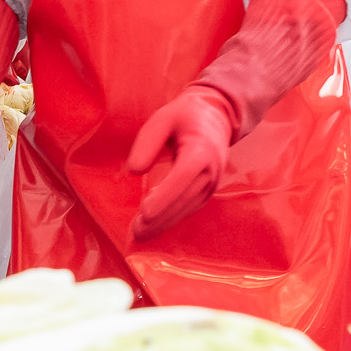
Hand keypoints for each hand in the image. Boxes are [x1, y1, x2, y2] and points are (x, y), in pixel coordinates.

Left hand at [125, 88, 237, 240]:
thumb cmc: (185, 117)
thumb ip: (148, 142)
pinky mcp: (206, 191)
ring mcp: (211, 183)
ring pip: (187, 208)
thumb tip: (134, 171)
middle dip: (161, 217)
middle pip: (185, 198)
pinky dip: (171, 218)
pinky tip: (153, 227)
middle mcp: (211, 171)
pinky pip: (189, 207)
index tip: (145, 212)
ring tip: (140, 234)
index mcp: (201, 150)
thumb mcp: (163, 118)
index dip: (165, 196)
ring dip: (164, 223)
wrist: (216, 118)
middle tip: (136, 231)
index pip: (184, 176)